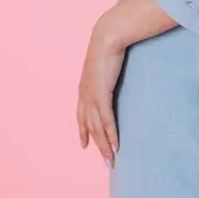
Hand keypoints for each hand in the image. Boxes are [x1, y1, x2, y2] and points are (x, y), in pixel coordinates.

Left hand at [77, 18, 125, 167]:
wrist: (107, 37)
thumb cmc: (109, 46)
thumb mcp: (105, 62)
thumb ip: (107, 71)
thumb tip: (113, 72)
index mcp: (84, 87)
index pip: (82, 114)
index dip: (83, 130)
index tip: (84, 144)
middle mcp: (85, 94)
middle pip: (89, 125)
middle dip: (97, 144)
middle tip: (106, 160)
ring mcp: (92, 96)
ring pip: (97, 127)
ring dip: (105, 145)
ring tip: (111, 159)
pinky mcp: (101, 95)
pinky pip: (106, 120)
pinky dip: (111, 134)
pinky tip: (116, 146)